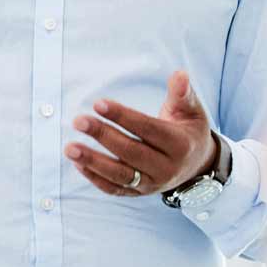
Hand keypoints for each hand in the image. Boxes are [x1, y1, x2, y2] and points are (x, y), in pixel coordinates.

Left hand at [65, 71, 217, 198]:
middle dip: (103, 136)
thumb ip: (182, 94)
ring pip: (120, 175)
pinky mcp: (139, 192)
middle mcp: (167, 168)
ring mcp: (152, 183)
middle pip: (131, 152)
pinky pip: (115, 189)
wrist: (196, 165)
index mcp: (180, 144)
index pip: (148, 129)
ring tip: (70, 148)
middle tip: (78, 121)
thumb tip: (179, 74)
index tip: (98, 104)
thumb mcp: (192, 111)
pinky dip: (95, 178)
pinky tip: (77, 163)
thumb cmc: (188, 130)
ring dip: (93, 162)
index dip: (123, 116)